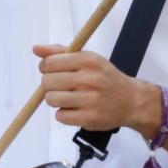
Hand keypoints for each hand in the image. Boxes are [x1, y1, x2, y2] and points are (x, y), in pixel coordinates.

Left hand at [34, 45, 152, 132]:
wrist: (131, 100)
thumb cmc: (106, 78)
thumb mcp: (88, 58)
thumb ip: (60, 52)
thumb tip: (36, 49)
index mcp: (88, 60)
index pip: (49, 63)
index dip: (46, 68)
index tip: (53, 71)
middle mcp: (89, 79)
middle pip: (47, 82)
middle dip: (50, 84)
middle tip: (62, 86)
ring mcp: (90, 100)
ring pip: (51, 99)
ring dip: (55, 99)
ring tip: (68, 97)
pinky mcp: (89, 118)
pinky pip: (60, 116)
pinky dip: (63, 114)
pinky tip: (74, 109)